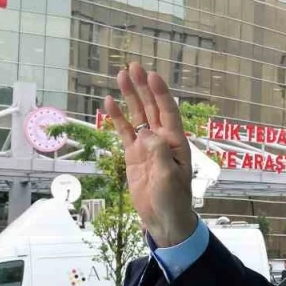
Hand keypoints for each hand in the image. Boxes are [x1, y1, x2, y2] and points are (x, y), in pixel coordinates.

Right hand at [105, 62, 195, 244]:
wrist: (163, 218)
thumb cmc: (172, 199)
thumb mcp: (168, 178)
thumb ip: (159, 154)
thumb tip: (146, 134)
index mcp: (176, 142)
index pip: (168, 111)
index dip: (161, 93)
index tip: (152, 76)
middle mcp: (162, 139)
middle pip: (152, 107)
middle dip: (144, 87)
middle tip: (134, 66)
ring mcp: (146, 145)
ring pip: (137, 115)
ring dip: (130, 96)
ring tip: (121, 76)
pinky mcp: (133, 154)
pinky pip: (124, 132)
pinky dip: (117, 117)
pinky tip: (109, 102)